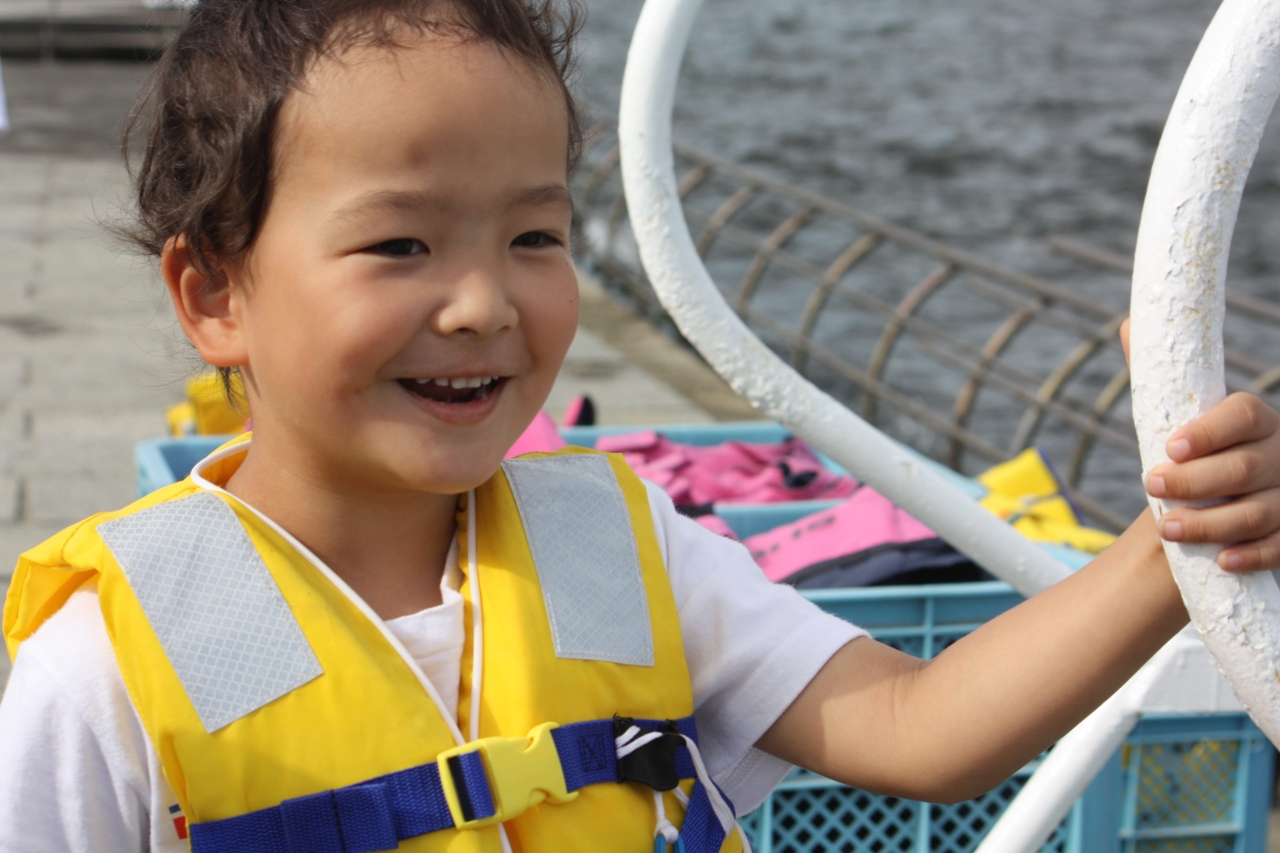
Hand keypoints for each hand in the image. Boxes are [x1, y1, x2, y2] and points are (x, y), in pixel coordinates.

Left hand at [1121, 319, 1279, 571]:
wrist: (1217, 503)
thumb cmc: (1195, 455)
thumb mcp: (1177, 416)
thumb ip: (1158, 377)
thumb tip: (1129, 324)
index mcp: (1255, 421)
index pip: (1243, 415)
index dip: (1208, 432)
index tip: (1168, 448)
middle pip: (1243, 468)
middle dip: (1194, 481)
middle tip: (1151, 487)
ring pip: (1257, 512)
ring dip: (1211, 523)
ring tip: (1169, 527)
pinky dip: (1253, 554)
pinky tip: (1223, 559)